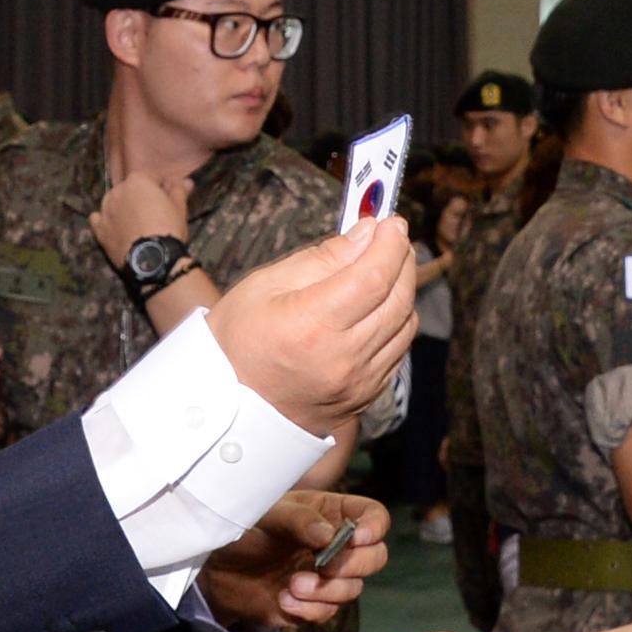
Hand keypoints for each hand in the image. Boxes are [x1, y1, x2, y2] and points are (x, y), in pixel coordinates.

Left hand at [90, 173, 194, 266]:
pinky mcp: (99, 229)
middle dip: (140, 196)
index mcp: (138, 180)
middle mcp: (118, 190)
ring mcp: (105, 210)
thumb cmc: (169, 228)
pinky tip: (113, 226)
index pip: (152, 176)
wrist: (152, 258)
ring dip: (122, 206)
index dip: (161, 186)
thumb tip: (186, 181)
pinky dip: (104, 220)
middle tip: (152, 211)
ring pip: (112, 201)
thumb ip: (179, 190)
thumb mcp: (179, 207)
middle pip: (130, 188)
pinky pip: (98, 219)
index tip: (168, 196)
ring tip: (134, 221)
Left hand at [201, 490, 389, 630]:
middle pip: (375, 557)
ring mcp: (327, 577)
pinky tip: (283, 599)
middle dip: (354, 565)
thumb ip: (298, 519)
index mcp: (331, 513)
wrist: (215, 569)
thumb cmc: (242, 529)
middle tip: (324, 566)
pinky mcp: (312, 604)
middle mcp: (336, 545)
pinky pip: (328, 612)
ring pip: (353, 589)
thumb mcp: (267, 514)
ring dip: (327, 590)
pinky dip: (309, 609)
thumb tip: (328, 535)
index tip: (356, 537)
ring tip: (292, 584)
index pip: (373, 516)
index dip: (375, 527)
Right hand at [211, 219, 418, 434]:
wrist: (226, 408)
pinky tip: (379, 306)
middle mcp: (342, 359)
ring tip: (385, 269)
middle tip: (394, 239)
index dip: (390, 244)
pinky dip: (396, 323)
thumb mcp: (264, 286)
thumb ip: (321, 258)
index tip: (392, 223)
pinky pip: (397, 352)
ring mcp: (357, 384)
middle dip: (402, 261)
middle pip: (398, 300)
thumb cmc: (236, 342)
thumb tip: (367, 233)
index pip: (374, 276)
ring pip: (405, 327)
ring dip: (404, 291)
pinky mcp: (365, 397)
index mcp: (312, 326)